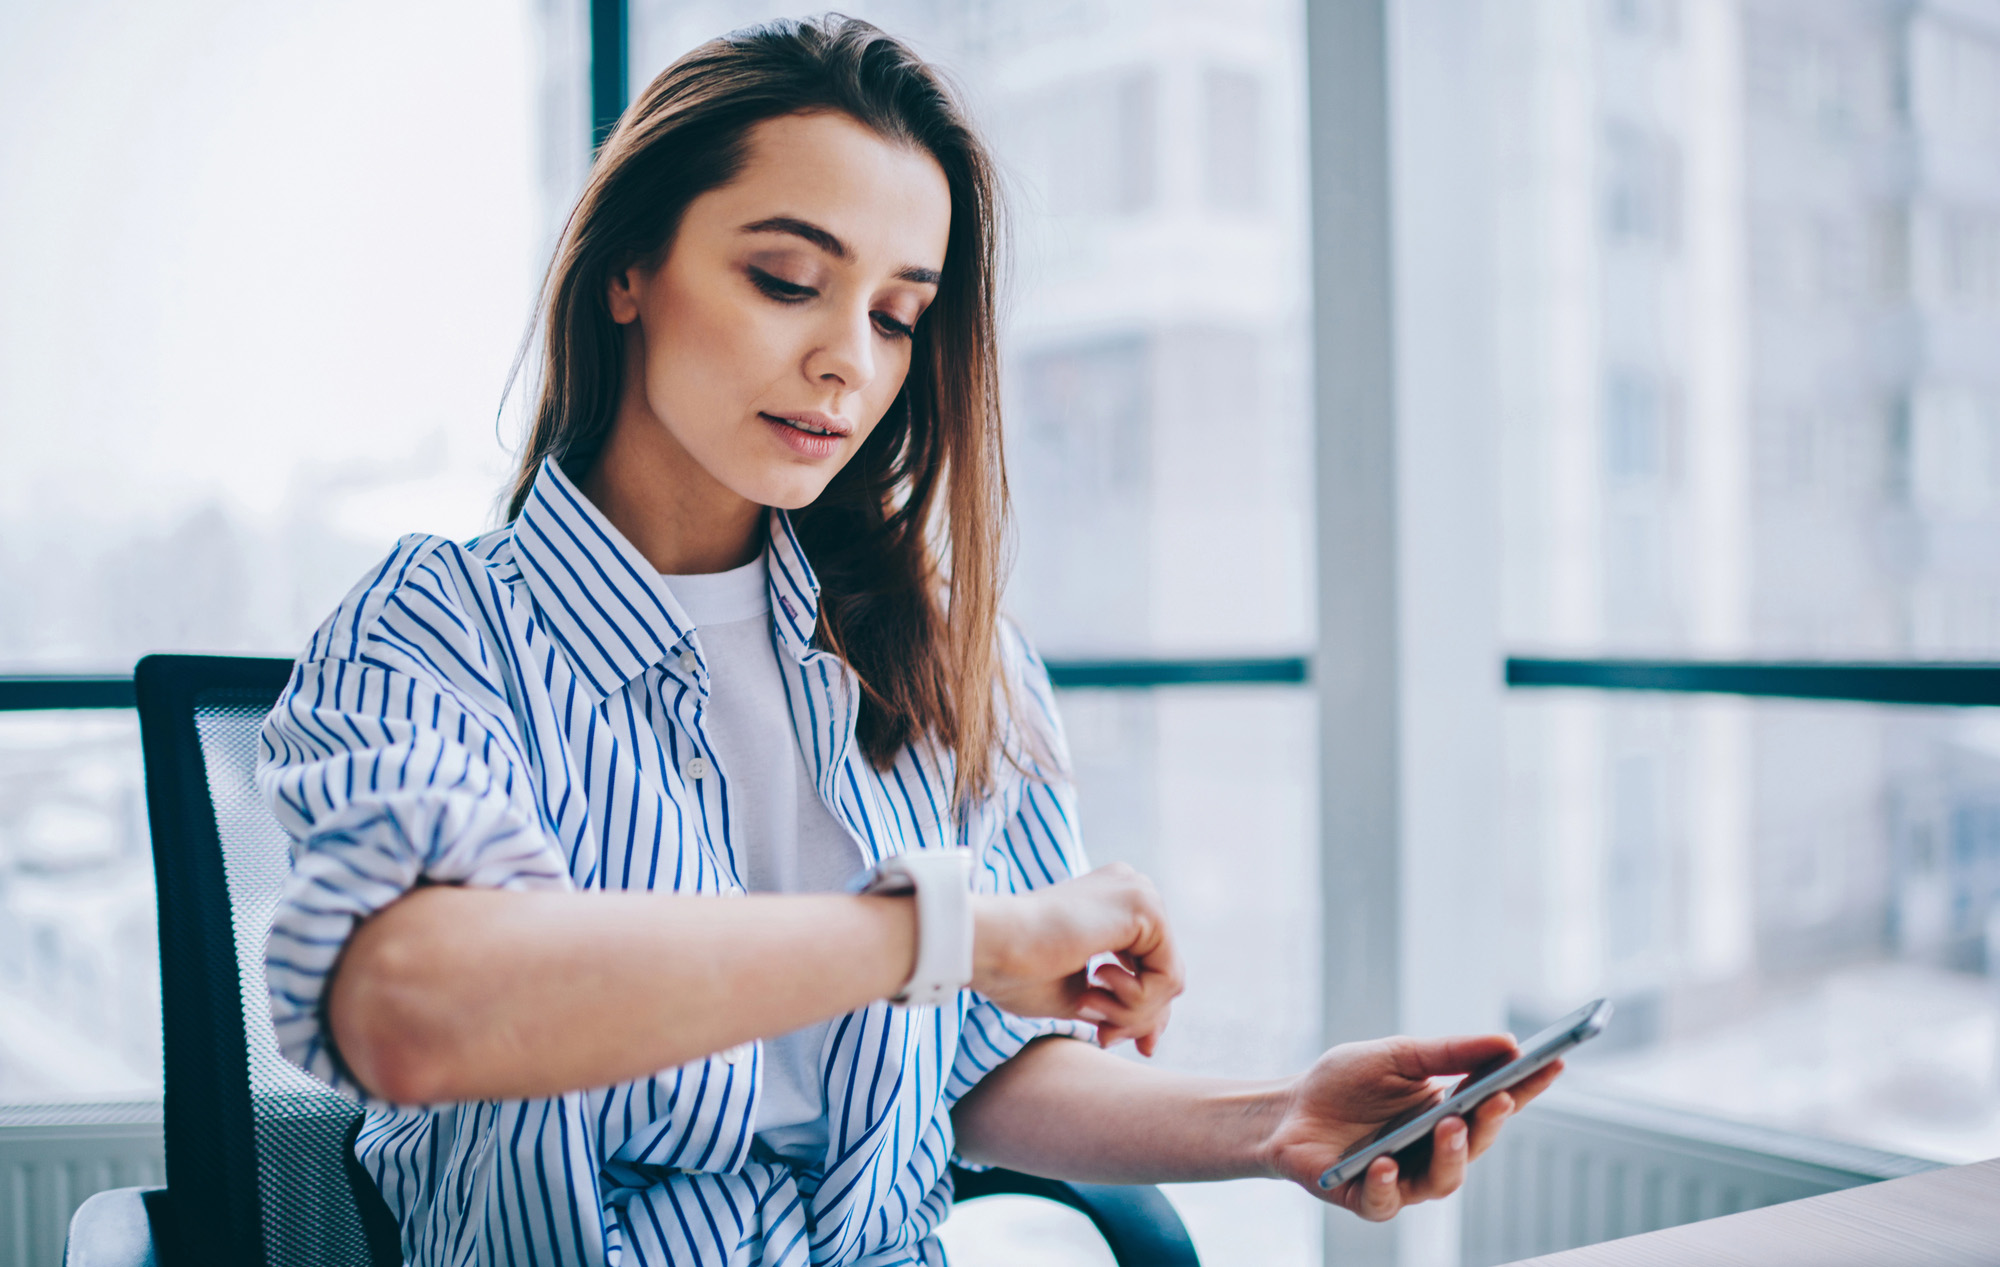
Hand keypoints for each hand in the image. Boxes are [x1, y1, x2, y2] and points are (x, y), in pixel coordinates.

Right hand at [969, 863, 1183, 1053]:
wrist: (991, 946)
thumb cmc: (1018, 972)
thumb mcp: (1081, 997)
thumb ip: (1121, 1008)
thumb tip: (1154, 1038)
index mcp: (1113, 904)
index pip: (1152, 965)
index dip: (1143, 1012)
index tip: (1118, 1041)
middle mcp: (1132, 890)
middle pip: (1166, 974)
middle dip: (1138, 1017)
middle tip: (1102, 1036)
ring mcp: (1141, 894)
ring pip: (1170, 980)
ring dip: (1132, 1012)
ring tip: (1090, 1006)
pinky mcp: (1145, 909)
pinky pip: (1169, 977)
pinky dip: (1136, 1001)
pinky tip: (1096, 985)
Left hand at [1261, 1034, 1562, 1219]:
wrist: (1286, 1110)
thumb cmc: (1343, 1082)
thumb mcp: (1395, 1055)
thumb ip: (1446, 1053)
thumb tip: (1506, 1042)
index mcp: (1447, 1111)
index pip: (1496, 1100)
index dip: (1528, 1086)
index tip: (1555, 1062)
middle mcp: (1434, 1149)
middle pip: (1476, 1144)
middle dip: (1490, 1123)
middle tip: (1498, 1099)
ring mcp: (1405, 1177)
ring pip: (1443, 1181)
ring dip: (1450, 1155)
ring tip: (1448, 1126)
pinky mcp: (1369, 1199)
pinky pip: (1388, 1200)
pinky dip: (1389, 1182)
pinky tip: (1385, 1162)